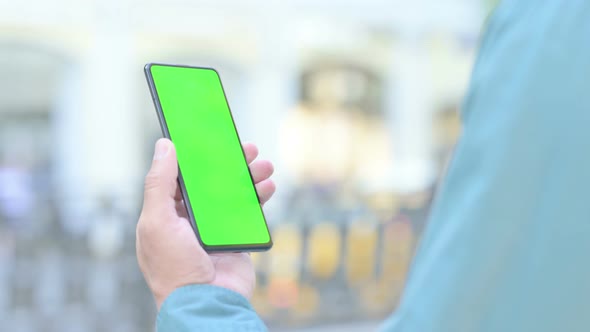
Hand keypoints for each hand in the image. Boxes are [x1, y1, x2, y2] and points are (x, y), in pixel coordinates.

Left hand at [136, 138, 274, 308]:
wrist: (205, 304)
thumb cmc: (173, 268)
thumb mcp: (157, 222)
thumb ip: (158, 183)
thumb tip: (164, 146)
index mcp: (167, 212)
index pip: (182, 176)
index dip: (197, 156)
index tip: (211, 137)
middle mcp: (191, 218)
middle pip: (212, 181)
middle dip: (230, 163)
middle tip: (246, 148)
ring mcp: (215, 228)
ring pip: (234, 193)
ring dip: (249, 176)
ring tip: (264, 165)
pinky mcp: (236, 237)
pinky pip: (249, 211)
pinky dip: (259, 197)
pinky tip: (267, 186)